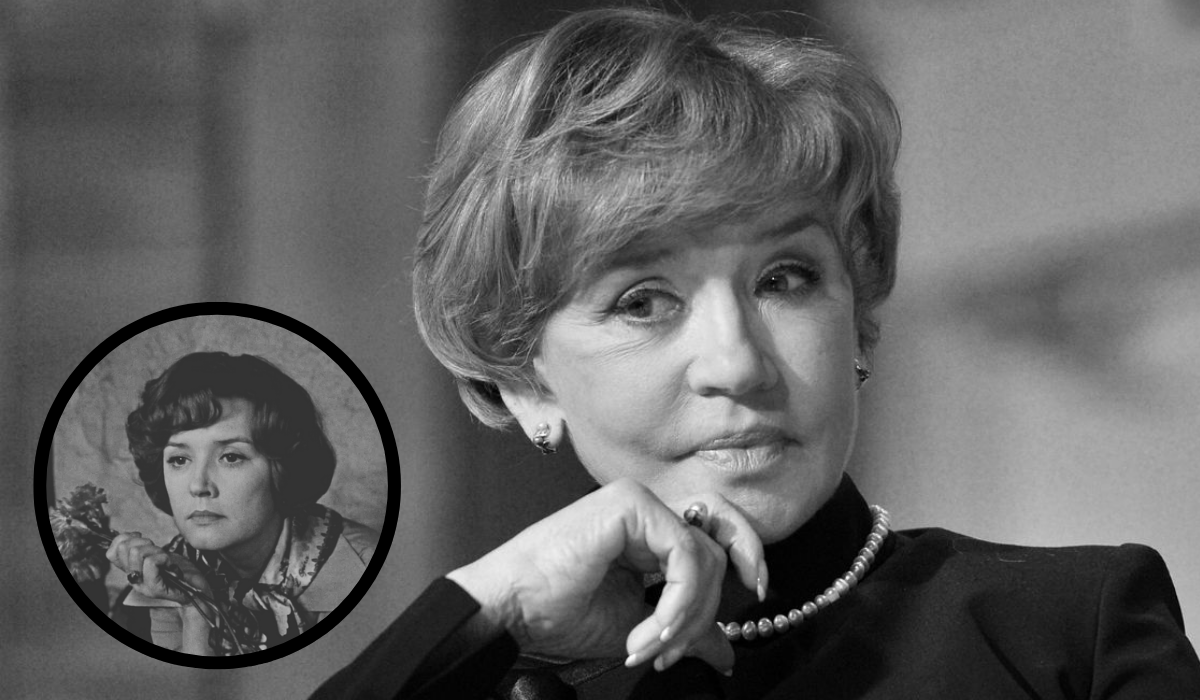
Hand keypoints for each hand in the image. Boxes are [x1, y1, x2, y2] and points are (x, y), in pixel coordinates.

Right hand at [106, 532, 212, 604]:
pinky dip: (164, 558)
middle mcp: (133, 579)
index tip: (142, 539)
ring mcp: (142, 585)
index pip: (111, 552)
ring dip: (156, 551)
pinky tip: (171, 566)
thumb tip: (130, 535)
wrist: (198, 592)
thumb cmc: (182, 572)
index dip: (125, 539)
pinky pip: (150, 563)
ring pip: (137, 553)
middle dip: (145, 543)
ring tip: (166, 561)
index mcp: (131, 570)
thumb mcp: (159, 555)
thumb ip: (143, 548)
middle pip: (124, 548)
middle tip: (159, 552)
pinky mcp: (154, 588)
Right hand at [446, 479, 765, 674]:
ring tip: (649, 647)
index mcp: (648, 534)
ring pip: (705, 555)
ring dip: (686, 615)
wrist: (513, 610)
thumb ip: (684, 629)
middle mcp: (647, 512)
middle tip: (684, 644)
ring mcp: (638, 502)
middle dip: (710, 606)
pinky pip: (685, 553)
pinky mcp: (631, 504)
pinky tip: (647, 631)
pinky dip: (678, 601)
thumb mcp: (638, 628)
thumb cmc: (557, 614)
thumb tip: (726, 652)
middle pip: (718, 547)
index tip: (757, 592)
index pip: (717, 532)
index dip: (746, 556)